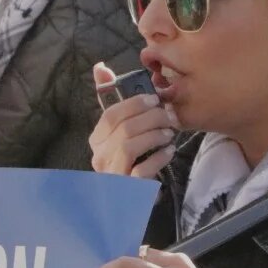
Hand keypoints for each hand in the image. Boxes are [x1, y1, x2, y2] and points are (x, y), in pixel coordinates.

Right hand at [88, 62, 177, 179]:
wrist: (128, 200)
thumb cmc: (128, 160)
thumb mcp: (120, 131)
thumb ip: (112, 101)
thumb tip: (100, 67)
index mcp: (97, 139)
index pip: (110, 115)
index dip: (134, 103)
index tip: (154, 99)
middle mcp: (100, 156)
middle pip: (123, 128)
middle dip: (151, 118)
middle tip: (169, 116)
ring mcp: (112, 173)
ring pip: (130, 146)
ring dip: (154, 135)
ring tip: (170, 133)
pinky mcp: (128, 189)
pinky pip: (141, 170)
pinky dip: (158, 158)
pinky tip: (169, 151)